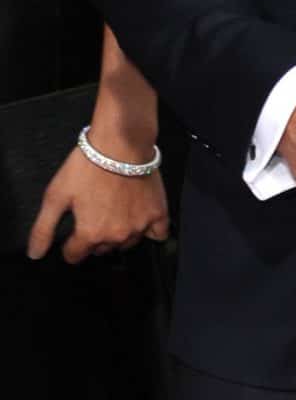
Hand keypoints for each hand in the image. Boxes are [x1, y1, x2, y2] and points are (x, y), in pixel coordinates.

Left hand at [28, 143, 169, 264]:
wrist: (120, 144)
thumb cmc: (86, 166)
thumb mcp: (55, 195)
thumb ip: (43, 228)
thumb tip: (34, 254)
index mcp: (90, 233)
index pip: (75, 255)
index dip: (69, 246)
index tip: (71, 234)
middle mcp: (116, 236)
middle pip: (101, 250)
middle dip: (93, 238)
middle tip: (92, 215)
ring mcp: (139, 227)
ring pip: (126, 244)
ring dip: (117, 235)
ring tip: (113, 212)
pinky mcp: (157, 215)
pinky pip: (156, 234)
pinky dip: (148, 231)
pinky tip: (138, 218)